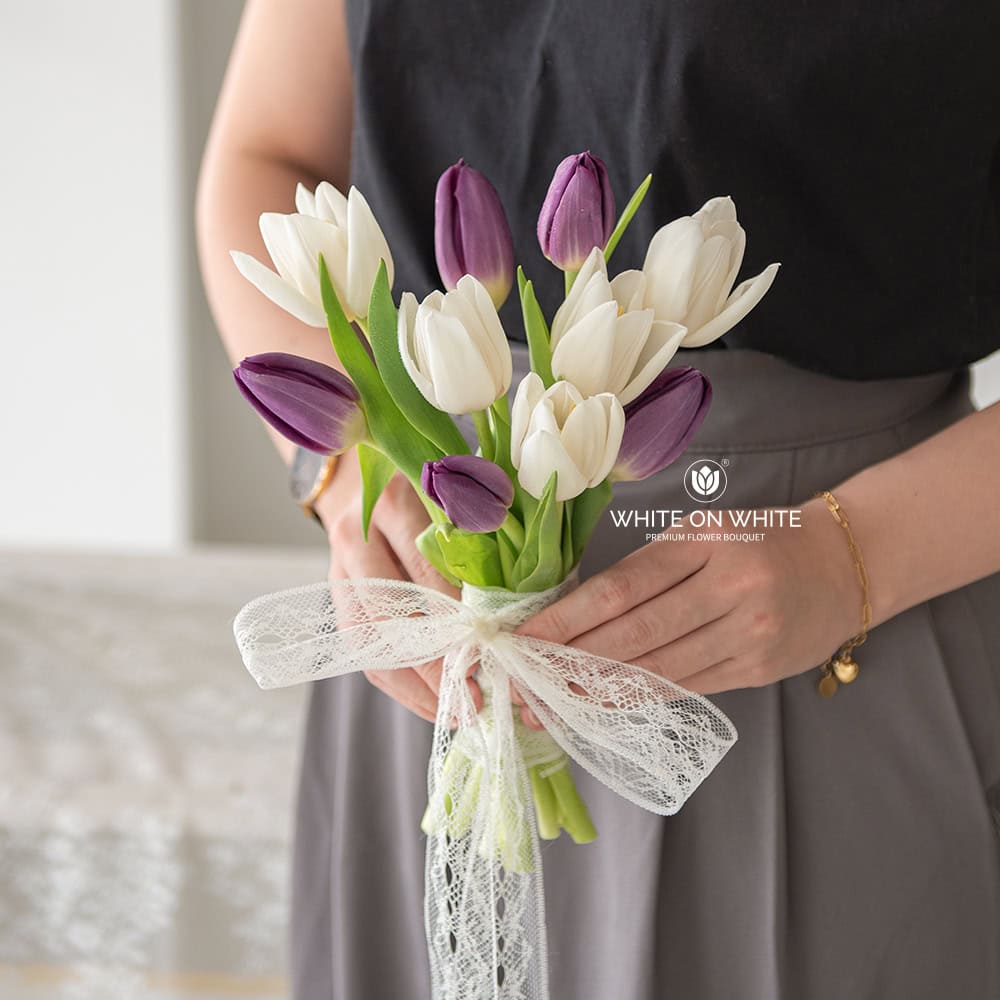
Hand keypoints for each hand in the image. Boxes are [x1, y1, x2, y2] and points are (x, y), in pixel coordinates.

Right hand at [316, 452, 482, 723]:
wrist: (355, 473)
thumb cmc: (422, 483)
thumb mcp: (454, 494)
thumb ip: (481, 536)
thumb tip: (520, 602)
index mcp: (394, 505)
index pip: (428, 576)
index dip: (459, 622)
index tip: (493, 655)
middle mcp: (358, 537)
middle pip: (394, 616)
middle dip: (436, 665)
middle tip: (476, 696)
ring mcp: (339, 568)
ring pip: (372, 642)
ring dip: (415, 683)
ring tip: (457, 710)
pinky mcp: (335, 595)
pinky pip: (362, 650)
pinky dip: (398, 681)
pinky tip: (431, 701)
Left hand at [513, 499, 859, 726]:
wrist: (840, 565)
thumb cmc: (755, 542)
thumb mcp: (701, 534)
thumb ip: (645, 570)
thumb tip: (574, 616)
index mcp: (703, 540)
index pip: (621, 587)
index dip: (567, 619)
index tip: (523, 640)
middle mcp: (728, 586)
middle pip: (634, 634)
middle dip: (570, 663)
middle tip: (524, 685)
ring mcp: (747, 633)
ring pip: (658, 669)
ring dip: (597, 691)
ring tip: (550, 704)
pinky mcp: (758, 669)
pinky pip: (686, 688)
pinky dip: (639, 697)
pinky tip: (601, 706)